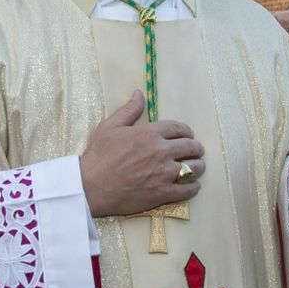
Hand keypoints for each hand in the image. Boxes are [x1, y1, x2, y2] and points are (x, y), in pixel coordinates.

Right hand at [80, 90, 203, 217]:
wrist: (91, 186)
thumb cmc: (99, 155)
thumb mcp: (110, 126)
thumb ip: (129, 110)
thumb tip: (139, 94)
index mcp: (150, 134)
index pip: (179, 128)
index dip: (187, 131)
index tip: (188, 135)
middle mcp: (161, 152)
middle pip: (191, 147)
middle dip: (196, 148)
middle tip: (195, 151)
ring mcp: (163, 174)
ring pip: (194, 168)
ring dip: (198, 167)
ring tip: (196, 168)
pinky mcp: (163, 193)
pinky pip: (188, 190)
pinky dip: (193, 187)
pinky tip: (191, 185)